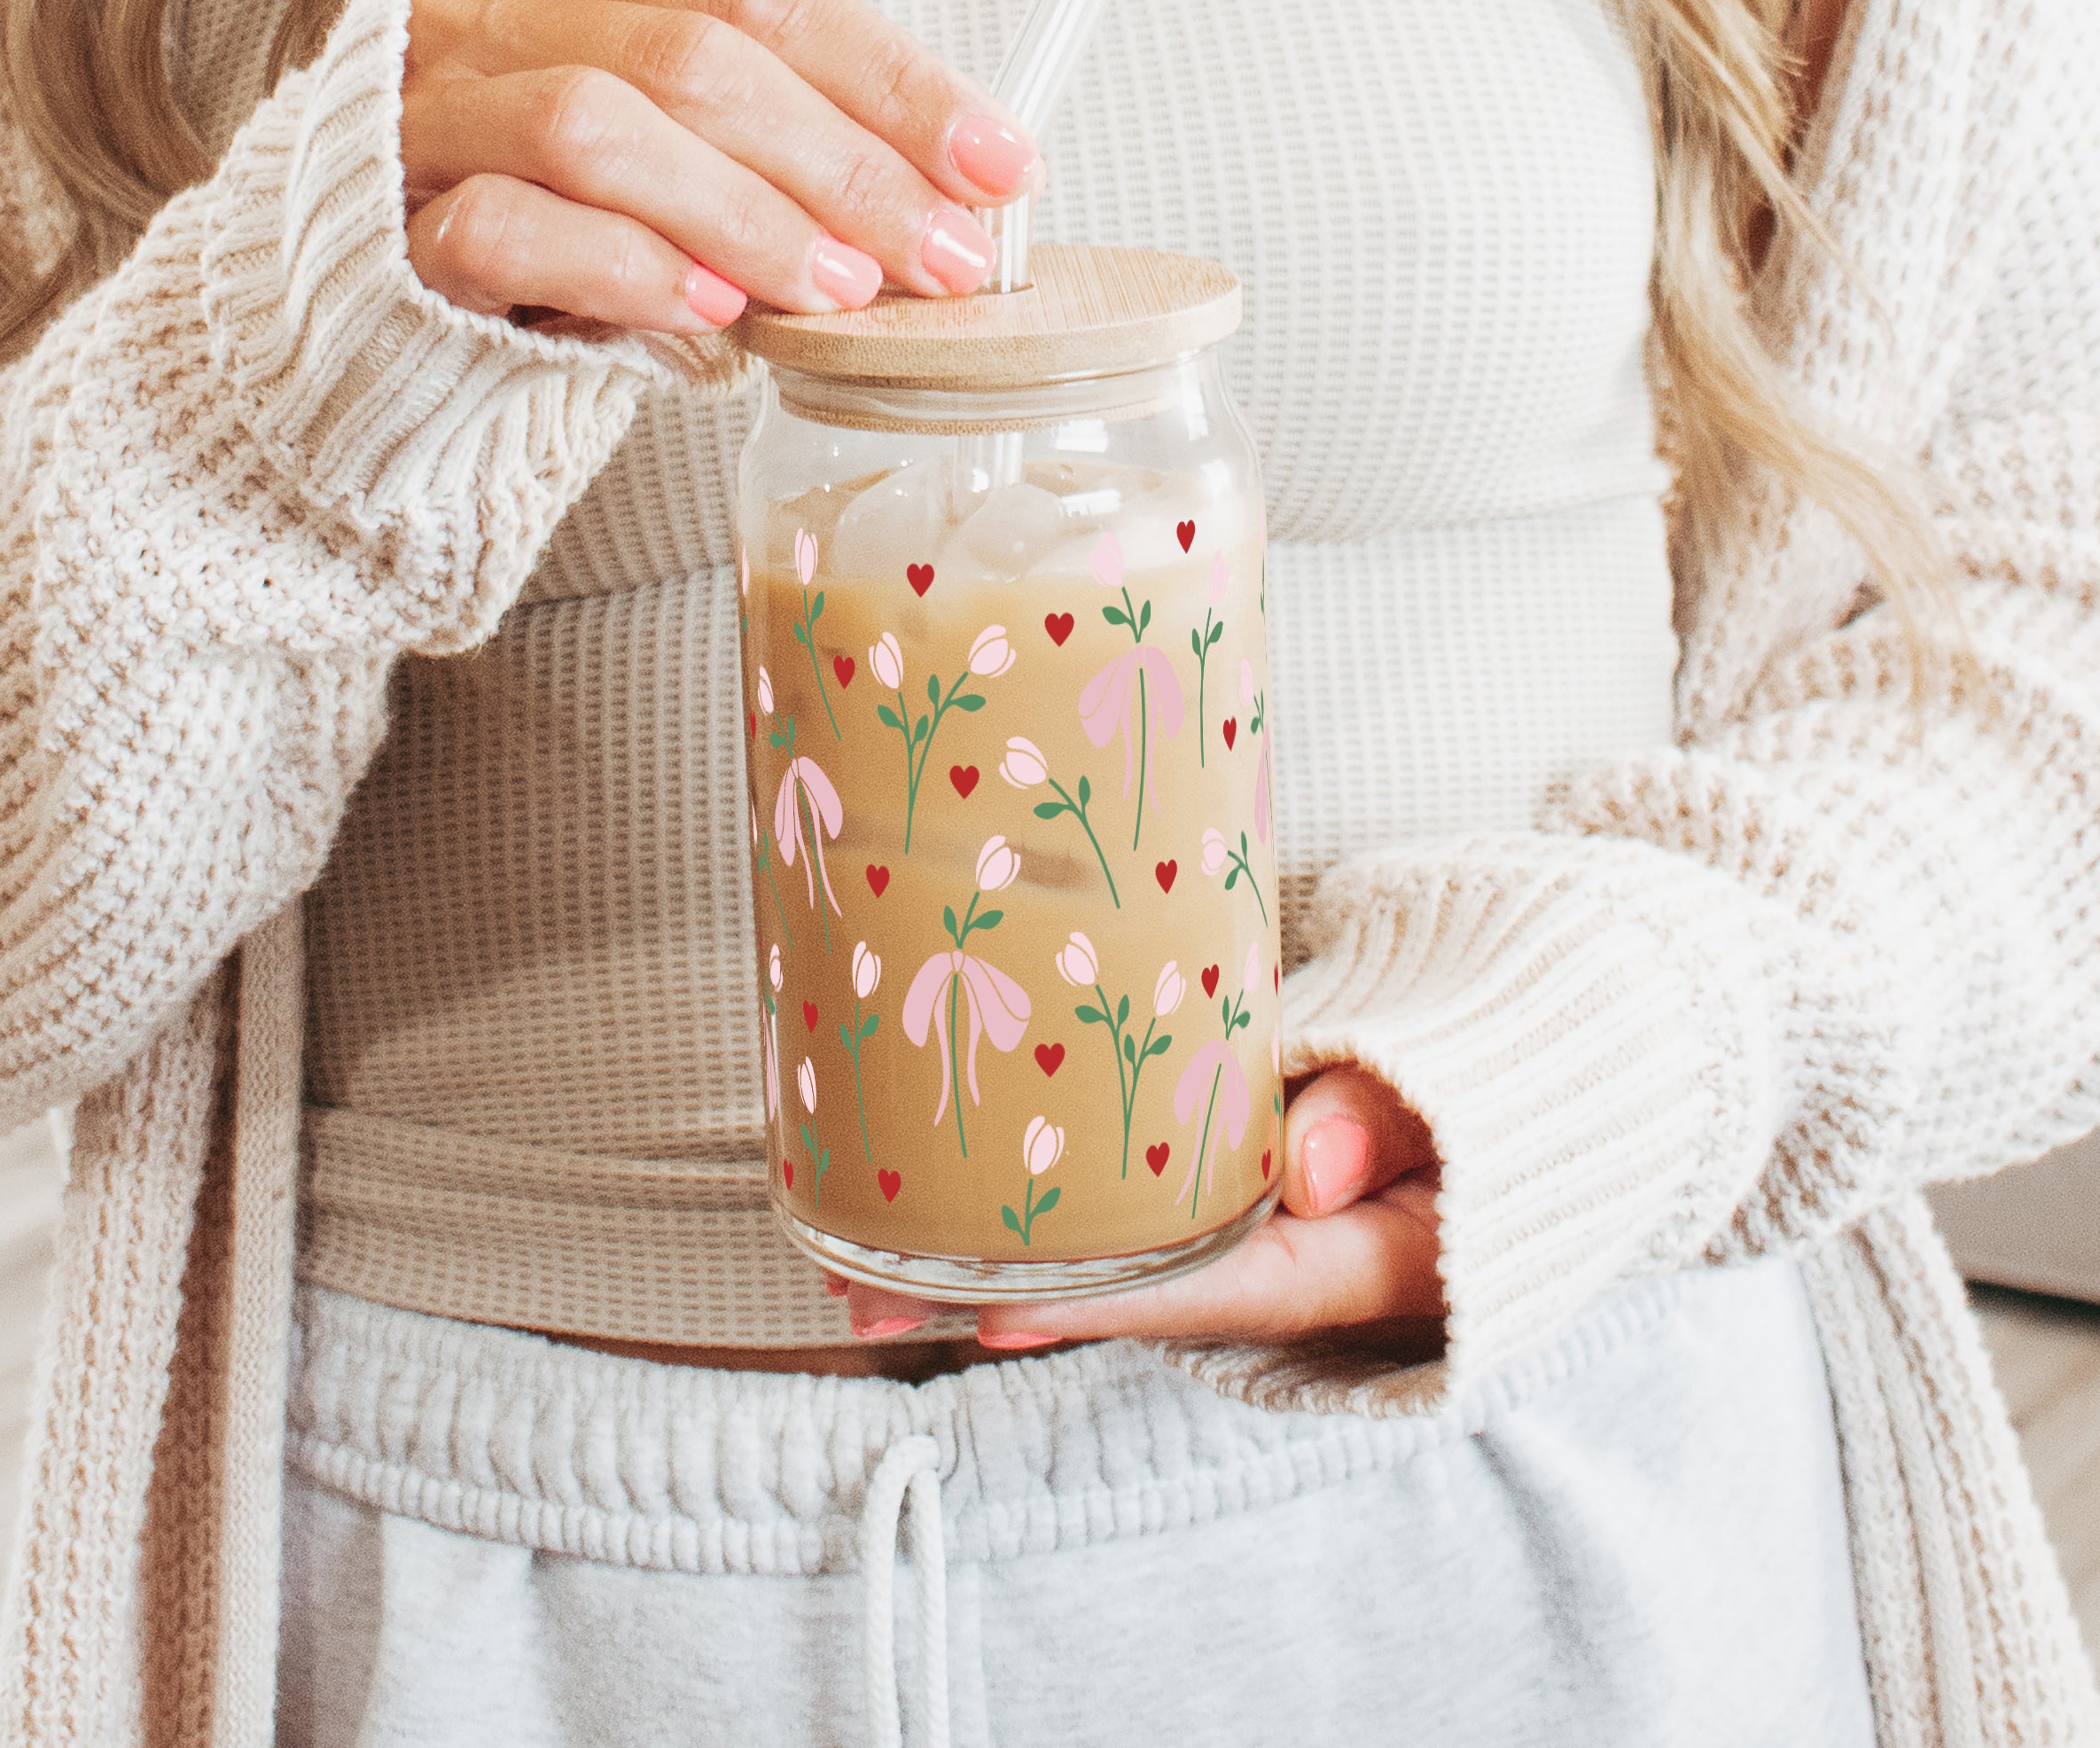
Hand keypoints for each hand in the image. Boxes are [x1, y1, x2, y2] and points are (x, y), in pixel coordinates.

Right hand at [400, 0, 1040, 344]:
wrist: (369, 253)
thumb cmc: (557, 183)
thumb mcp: (668, 116)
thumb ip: (779, 121)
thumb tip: (956, 189)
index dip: (894, 78)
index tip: (997, 161)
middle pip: (698, 57)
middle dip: (845, 164)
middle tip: (939, 255)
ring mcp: (431, 105)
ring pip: (600, 128)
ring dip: (748, 214)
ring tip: (838, 288)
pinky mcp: (393, 221)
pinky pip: (506, 228)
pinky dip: (627, 267)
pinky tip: (712, 309)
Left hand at [836, 1064, 1445, 1348]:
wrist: (1529, 1073)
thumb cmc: (1497, 1082)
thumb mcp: (1475, 1095)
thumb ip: (1392, 1116)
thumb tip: (1307, 1166)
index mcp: (1349, 1260)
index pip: (1214, 1288)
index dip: (1102, 1303)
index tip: (991, 1307)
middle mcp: (1283, 1264)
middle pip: (1127, 1293)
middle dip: (996, 1299)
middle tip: (861, 1295)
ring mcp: (1248, 1230)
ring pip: (1108, 1258)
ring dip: (988, 1262)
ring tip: (853, 1260)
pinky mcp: (1224, 1187)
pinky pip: (1128, 1208)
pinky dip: (1045, 1210)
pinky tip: (945, 1192)